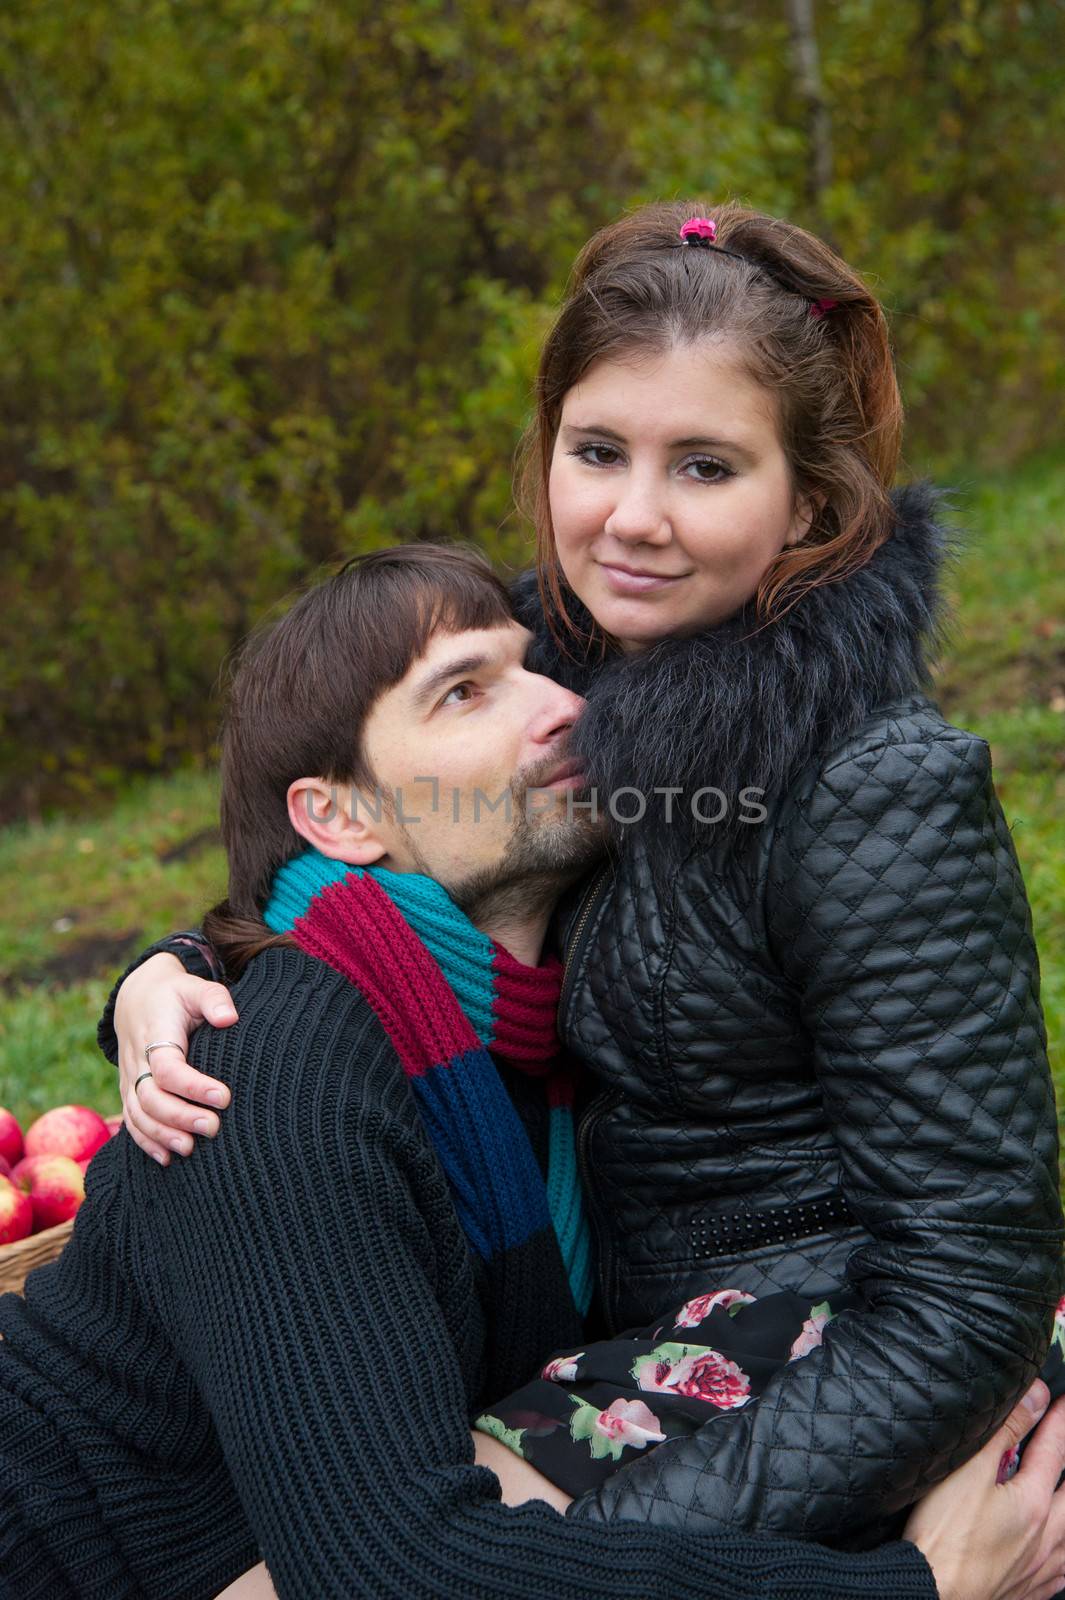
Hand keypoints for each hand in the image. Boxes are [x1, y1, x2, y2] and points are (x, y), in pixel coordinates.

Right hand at [117, 952, 237, 1165]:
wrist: (138, 998)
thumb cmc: (176, 995)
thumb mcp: (195, 987)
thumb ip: (214, 998)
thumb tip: (229, 1018)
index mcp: (155, 1034)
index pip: (168, 1068)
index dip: (193, 1086)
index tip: (225, 1098)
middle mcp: (137, 1060)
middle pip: (149, 1097)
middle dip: (179, 1117)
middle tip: (213, 1128)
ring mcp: (129, 1078)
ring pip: (137, 1114)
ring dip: (162, 1135)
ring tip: (191, 1149)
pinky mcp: (129, 1090)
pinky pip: (131, 1121)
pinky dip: (146, 1142)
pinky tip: (167, 1159)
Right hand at [904, 1380, 1064, 1599]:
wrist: (933, 1594)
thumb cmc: (944, 1535)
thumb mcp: (970, 1471)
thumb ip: (1006, 1431)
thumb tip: (1036, 1399)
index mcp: (1032, 1503)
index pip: (1054, 1450)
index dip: (1059, 1420)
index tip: (1063, 1401)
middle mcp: (1046, 1538)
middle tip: (1064, 1445)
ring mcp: (1039, 1569)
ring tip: (1061, 1497)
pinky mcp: (1027, 1591)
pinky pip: (1061, 1575)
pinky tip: (1059, 1557)